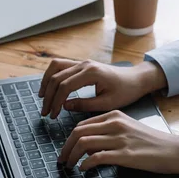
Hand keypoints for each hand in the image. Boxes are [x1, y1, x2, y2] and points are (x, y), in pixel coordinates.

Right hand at [39, 59, 167, 118]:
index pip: (65, 86)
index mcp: (91, 73)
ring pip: (55, 67)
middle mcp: (84, 64)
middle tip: (46, 112)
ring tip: (42, 98)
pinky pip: (61, 66)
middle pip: (57, 77)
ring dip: (46, 82)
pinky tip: (49, 87)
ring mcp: (82, 62)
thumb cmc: (125, 92)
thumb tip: (65, 106)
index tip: (53, 115)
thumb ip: (85, 105)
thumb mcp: (107, 103)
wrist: (136, 79)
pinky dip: (52, 76)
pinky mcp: (82, 64)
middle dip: (48, 96)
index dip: (56, 101)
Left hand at [59, 110, 178, 175]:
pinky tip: (83, 169)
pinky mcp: (124, 154)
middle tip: (62, 158)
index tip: (66, 149)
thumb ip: (107, 132)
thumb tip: (87, 145)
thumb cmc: (151, 142)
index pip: (83, 124)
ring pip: (84, 143)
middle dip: (66, 147)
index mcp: (114, 116)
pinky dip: (85, 163)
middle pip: (78, 132)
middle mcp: (115, 124)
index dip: (70, 138)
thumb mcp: (127, 129)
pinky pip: (96, 157)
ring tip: (69, 165)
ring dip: (72, 156)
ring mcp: (119, 138)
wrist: (173, 150)